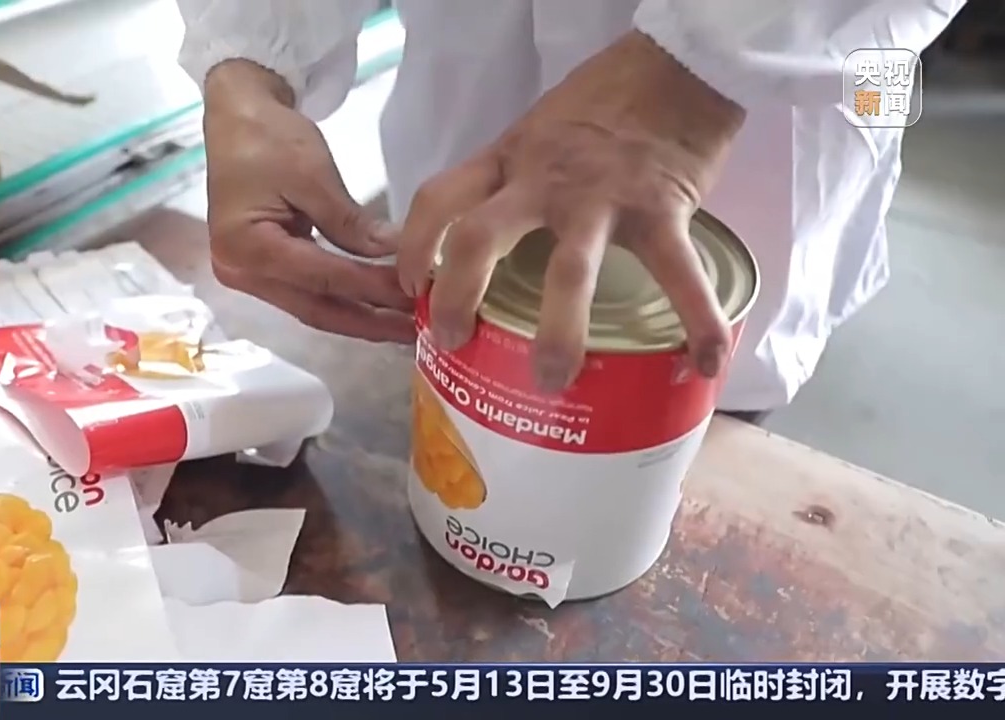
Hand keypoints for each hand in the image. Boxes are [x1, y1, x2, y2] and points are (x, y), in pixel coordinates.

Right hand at [200, 60, 414, 342]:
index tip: (416, 295)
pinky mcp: (260, 271)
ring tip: (403, 326)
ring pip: (312, 307)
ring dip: (359, 318)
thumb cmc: (269, 137)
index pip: (323, 277)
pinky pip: (307, 293)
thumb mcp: (313, 174)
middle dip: (369, 323)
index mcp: (247, 247)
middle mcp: (241, 273)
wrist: (237, 117)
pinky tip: (376, 307)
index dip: (372, 288)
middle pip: (315, 308)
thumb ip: (350, 222)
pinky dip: (343, 300)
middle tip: (416, 333)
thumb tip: (395, 254)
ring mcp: (248, 276)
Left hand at [396, 31, 745, 391]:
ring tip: (552, 383)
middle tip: (454, 343)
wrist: (676, 64)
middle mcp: (543, 181)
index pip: (438, 199)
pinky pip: (679, 275)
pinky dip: (697, 322)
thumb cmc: (602, 103)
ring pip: (568, 274)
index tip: (409, 285)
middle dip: (457, 299)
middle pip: (479, 240)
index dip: (414, 247)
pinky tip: (705, 362)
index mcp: (508, 160)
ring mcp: (602, 198)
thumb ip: (508, 177)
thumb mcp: (535, 131)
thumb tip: (480, 232)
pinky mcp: (661, 210)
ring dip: (557, 334)